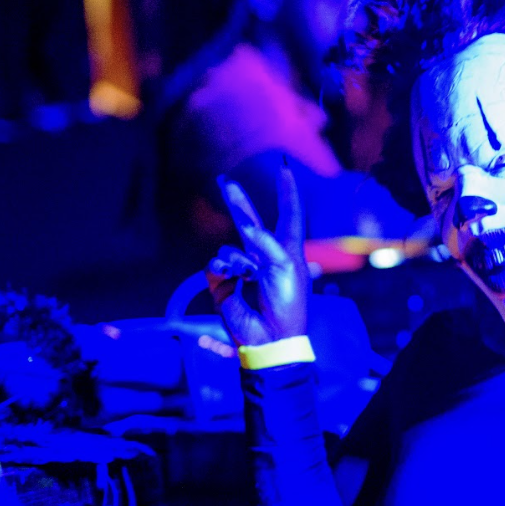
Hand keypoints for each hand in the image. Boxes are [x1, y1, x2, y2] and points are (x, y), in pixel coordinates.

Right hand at [207, 159, 308, 346]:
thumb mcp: (285, 267)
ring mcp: (242, 270)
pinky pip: (215, 265)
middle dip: (237, 202)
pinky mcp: (223, 284)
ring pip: (229, 249)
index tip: (284, 169)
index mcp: (287, 249)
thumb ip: (266, 242)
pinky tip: (232, 278)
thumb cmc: (288, 303)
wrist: (272, 336)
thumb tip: (247, 227)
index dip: (286, 191)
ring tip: (250, 278)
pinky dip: (222, 269)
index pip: (288, 213)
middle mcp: (263, 256)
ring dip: (239, 261)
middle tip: (225, 181)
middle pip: (248, 221)